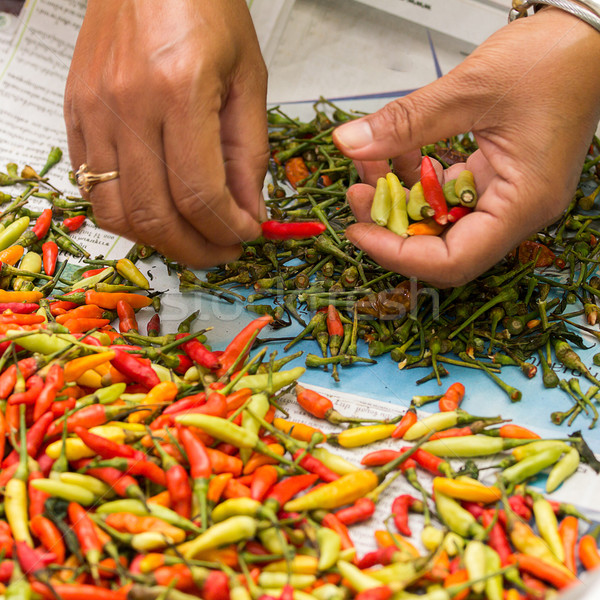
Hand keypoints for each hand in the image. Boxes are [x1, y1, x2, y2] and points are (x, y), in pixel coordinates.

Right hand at [64, 0, 268, 266]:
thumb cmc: (206, 11)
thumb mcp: (248, 81)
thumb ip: (250, 155)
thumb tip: (248, 214)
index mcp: (179, 91)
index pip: (200, 194)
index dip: (227, 229)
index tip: (247, 235)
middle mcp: (127, 105)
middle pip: (155, 216)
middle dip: (197, 250)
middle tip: (223, 251)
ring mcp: (93, 112)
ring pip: (118, 214)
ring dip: (160, 242)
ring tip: (192, 239)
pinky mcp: (75, 114)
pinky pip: (92, 189)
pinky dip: (128, 216)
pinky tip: (158, 212)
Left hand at [333, 8, 599, 287]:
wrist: (588, 37)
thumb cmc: (556, 58)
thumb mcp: (470, 89)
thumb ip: (406, 122)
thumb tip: (348, 144)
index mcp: (522, 204)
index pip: (452, 260)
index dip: (398, 254)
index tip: (358, 231)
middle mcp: (515, 211)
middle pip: (441, 246)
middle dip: (392, 224)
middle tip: (357, 193)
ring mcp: (506, 197)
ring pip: (439, 221)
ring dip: (399, 199)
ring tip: (368, 165)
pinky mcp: (495, 179)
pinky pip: (446, 195)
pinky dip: (417, 179)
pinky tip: (395, 153)